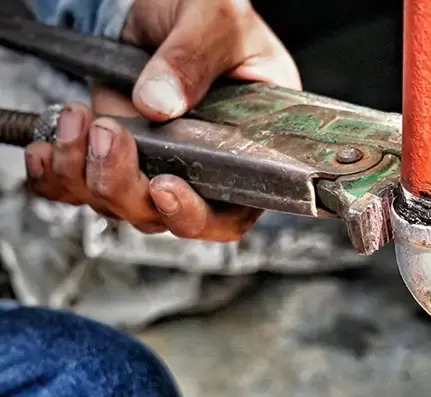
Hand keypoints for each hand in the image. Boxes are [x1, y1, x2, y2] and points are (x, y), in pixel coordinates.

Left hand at [23, 0, 301, 240]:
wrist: (166, 5)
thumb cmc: (214, 15)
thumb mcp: (217, 22)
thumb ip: (193, 59)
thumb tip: (160, 104)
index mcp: (253, 151)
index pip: (233, 213)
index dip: (198, 214)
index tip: (165, 188)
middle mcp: (208, 170)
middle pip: (169, 219)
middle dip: (129, 190)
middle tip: (111, 138)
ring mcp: (160, 167)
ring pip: (122, 207)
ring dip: (89, 175)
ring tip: (79, 120)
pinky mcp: (117, 156)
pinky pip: (83, 188)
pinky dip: (60, 173)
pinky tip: (55, 142)